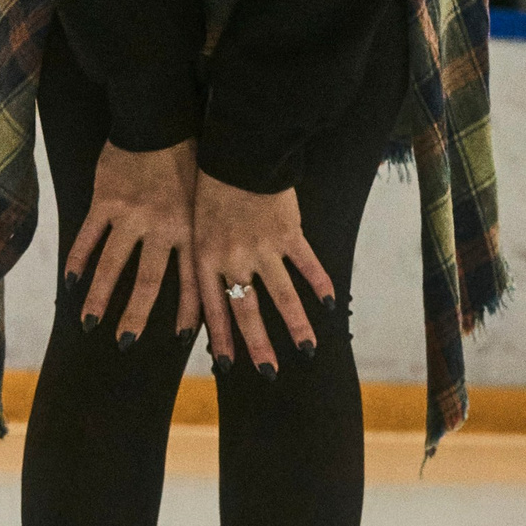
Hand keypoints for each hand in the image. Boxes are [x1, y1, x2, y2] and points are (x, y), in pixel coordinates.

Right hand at [63, 138, 199, 344]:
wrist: (161, 118)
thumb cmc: (190, 158)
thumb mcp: (205, 198)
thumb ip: (201, 234)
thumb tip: (212, 268)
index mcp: (190, 229)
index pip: (191, 280)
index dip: (186, 312)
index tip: (180, 341)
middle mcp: (162, 227)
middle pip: (149, 282)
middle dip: (136, 316)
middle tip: (125, 344)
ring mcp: (131, 214)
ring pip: (113, 264)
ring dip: (101, 297)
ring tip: (90, 323)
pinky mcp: (105, 199)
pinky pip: (89, 236)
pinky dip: (79, 260)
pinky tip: (71, 281)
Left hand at [194, 170, 334, 370]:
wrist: (236, 153)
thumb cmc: (209, 184)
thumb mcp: (194, 224)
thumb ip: (202, 256)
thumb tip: (210, 285)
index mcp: (207, 257)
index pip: (213, 308)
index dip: (221, 338)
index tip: (227, 366)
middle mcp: (234, 259)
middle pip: (247, 310)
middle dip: (257, 344)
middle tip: (268, 372)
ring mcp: (263, 247)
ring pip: (281, 294)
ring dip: (296, 324)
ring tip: (307, 349)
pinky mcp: (288, 231)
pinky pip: (307, 263)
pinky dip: (319, 283)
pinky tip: (331, 302)